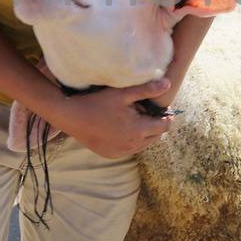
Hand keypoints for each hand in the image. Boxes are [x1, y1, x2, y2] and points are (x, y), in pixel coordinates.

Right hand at [49, 80, 173, 158]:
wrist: (71, 117)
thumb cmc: (97, 102)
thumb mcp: (123, 93)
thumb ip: (147, 89)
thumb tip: (168, 85)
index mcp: (139, 130)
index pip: (165, 126)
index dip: (166, 116)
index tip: (161, 108)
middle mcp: (133, 145)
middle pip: (156, 137)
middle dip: (156, 125)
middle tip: (146, 111)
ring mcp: (122, 152)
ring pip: (144, 144)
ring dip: (144, 133)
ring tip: (134, 119)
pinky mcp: (112, 155)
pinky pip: (130, 149)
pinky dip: (132, 140)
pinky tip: (122, 128)